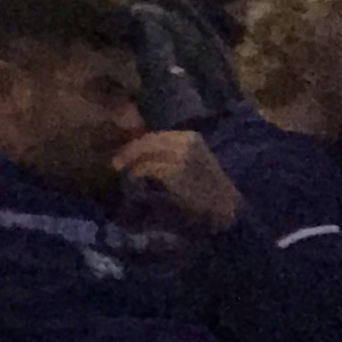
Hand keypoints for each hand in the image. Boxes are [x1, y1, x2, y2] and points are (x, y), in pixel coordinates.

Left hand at [111, 130, 240, 229]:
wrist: (227, 207)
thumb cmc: (208, 189)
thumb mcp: (193, 163)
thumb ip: (171, 154)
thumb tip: (141, 154)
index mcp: (191, 137)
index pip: (156, 135)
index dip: (136, 143)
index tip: (124, 152)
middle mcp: (186, 142)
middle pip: (147, 140)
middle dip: (128, 150)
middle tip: (115, 162)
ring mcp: (181, 155)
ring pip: (145, 151)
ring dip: (129, 161)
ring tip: (119, 169)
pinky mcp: (175, 171)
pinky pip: (147, 168)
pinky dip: (136, 173)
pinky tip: (133, 179)